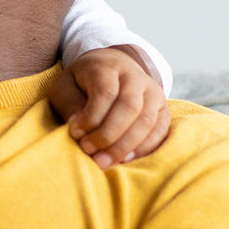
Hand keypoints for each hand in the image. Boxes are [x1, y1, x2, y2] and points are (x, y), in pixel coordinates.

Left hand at [47, 46, 169, 168]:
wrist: (112, 68)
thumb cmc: (82, 82)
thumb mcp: (65, 87)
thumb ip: (69, 105)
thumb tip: (79, 130)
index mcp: (108, 67)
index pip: (106, 92)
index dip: (91, 117)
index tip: (76, 133)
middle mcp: (135, 76)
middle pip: (129, 107)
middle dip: (108, 135)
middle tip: (89, 151)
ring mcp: (153, 91)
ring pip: (146, 120)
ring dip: (125, 146)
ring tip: (104, 161)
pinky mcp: (163, 108)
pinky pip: (159, 131)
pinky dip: (143, 149)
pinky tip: (123, 159)